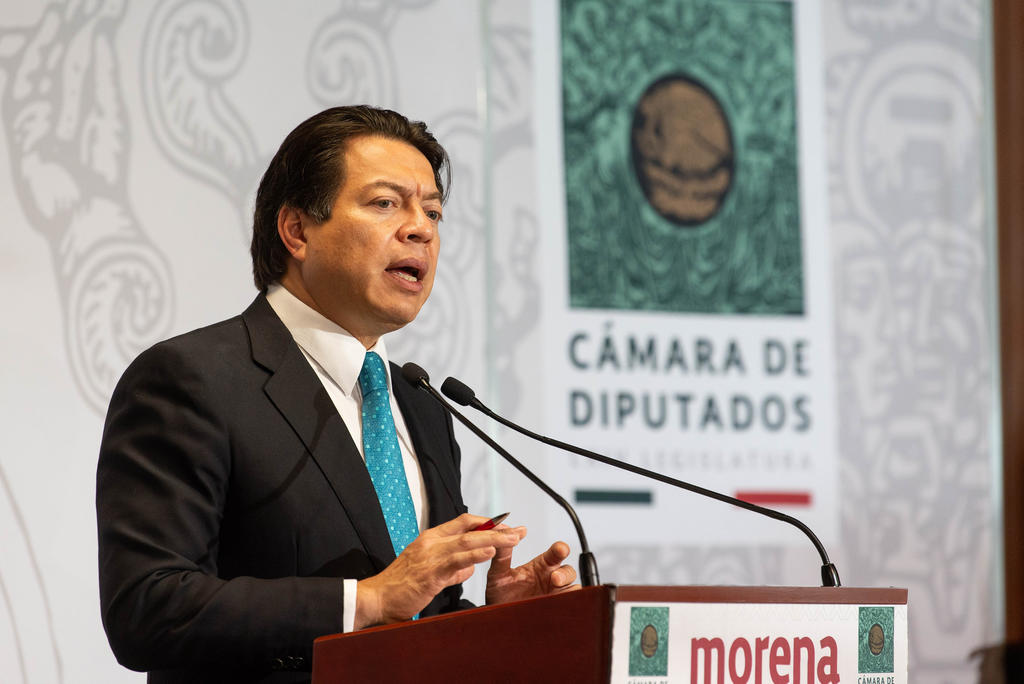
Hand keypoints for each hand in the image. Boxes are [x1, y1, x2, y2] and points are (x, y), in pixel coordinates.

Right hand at [355, 513, 520, 627]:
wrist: (376, 599)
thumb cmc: (400, 588)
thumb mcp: (428, 573)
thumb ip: (450, 569)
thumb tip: (468, 568)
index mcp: (431, 539)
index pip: (464, 522)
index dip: (487, 522)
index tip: (506, 525)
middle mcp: (431, 542)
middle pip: (471, 529)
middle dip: (499, 529)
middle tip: (519, 530)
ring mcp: (430, 556)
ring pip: (468, 541)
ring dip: (494, 539)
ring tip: (514, 538)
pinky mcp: (430, 573)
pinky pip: (456, 561)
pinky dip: (475, 555)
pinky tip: (490, 553)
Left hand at [484, 536, 579, 604]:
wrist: (496, 619)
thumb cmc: (500, 594)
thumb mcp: (498, 573)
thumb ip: (503, 553)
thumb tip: (514, 531)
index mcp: (542, 565)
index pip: (557, 552)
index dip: (561, 549)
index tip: (559, 550)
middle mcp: (551, 579)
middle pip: (569, 570)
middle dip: (565, 573)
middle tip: (554, 578)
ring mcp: (555, 595)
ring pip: (573, 589)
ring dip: (567, 590)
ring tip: (554, 595)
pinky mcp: (556, 611)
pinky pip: (570, 607)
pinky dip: (569, 606)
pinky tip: (558, 608)